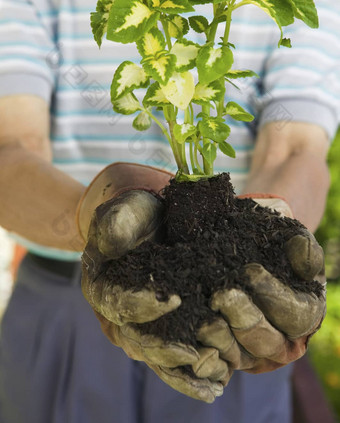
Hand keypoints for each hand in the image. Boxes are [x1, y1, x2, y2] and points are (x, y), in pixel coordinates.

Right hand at [80, 164, 229, 401]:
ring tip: (214, 380)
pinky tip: (218, 383)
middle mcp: (119, 315)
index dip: (143, 305)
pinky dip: (193, 373)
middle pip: (138, 340)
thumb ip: (115, 224)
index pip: (119, 303)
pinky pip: (174, 358)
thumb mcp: (122, 212)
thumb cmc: (133, 215)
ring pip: (158, 357)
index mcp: (102, 287)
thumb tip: (114, 242)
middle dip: (167, 349)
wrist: (148, 220)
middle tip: (197, 353)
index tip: (174, 299)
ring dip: (185, 371)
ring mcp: (142, 327)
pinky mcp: (164, 330)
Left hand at [198, 196, 325, 373]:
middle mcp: (281, 342)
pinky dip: (202, 356)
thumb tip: (301, 246)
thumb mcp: (287, 238)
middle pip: (265, 341)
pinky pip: (212, 364)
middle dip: (244, 318)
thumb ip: (300, 246)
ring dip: (219, 339)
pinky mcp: (222, 359)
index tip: (250, 271)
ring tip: (203, 320)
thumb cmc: (268, 244)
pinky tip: (190, 345)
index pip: (296, 315)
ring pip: (237, 356)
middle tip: (221, 295)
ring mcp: (251, 355)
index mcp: (305, 316)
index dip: (274, 295)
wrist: (239, 248)